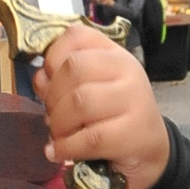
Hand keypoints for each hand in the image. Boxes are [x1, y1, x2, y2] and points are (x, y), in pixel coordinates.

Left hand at [32, 23, 170, 188]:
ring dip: (57, 124)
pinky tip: (57, 152)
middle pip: (74, 68)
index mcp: (113, 54)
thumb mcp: (93, 90)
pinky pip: (89, 138)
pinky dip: (65, 148)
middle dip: (52, 96)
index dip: (52, 57)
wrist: (149, 150)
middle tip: (51, 116)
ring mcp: (133, 99)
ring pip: (80, 101)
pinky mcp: (132, 133)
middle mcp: (126, 69)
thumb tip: (40, 80)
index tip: (47, 80)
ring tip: (57, 136)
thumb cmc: (114, 118)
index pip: (77, 36)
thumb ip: (64, 80)